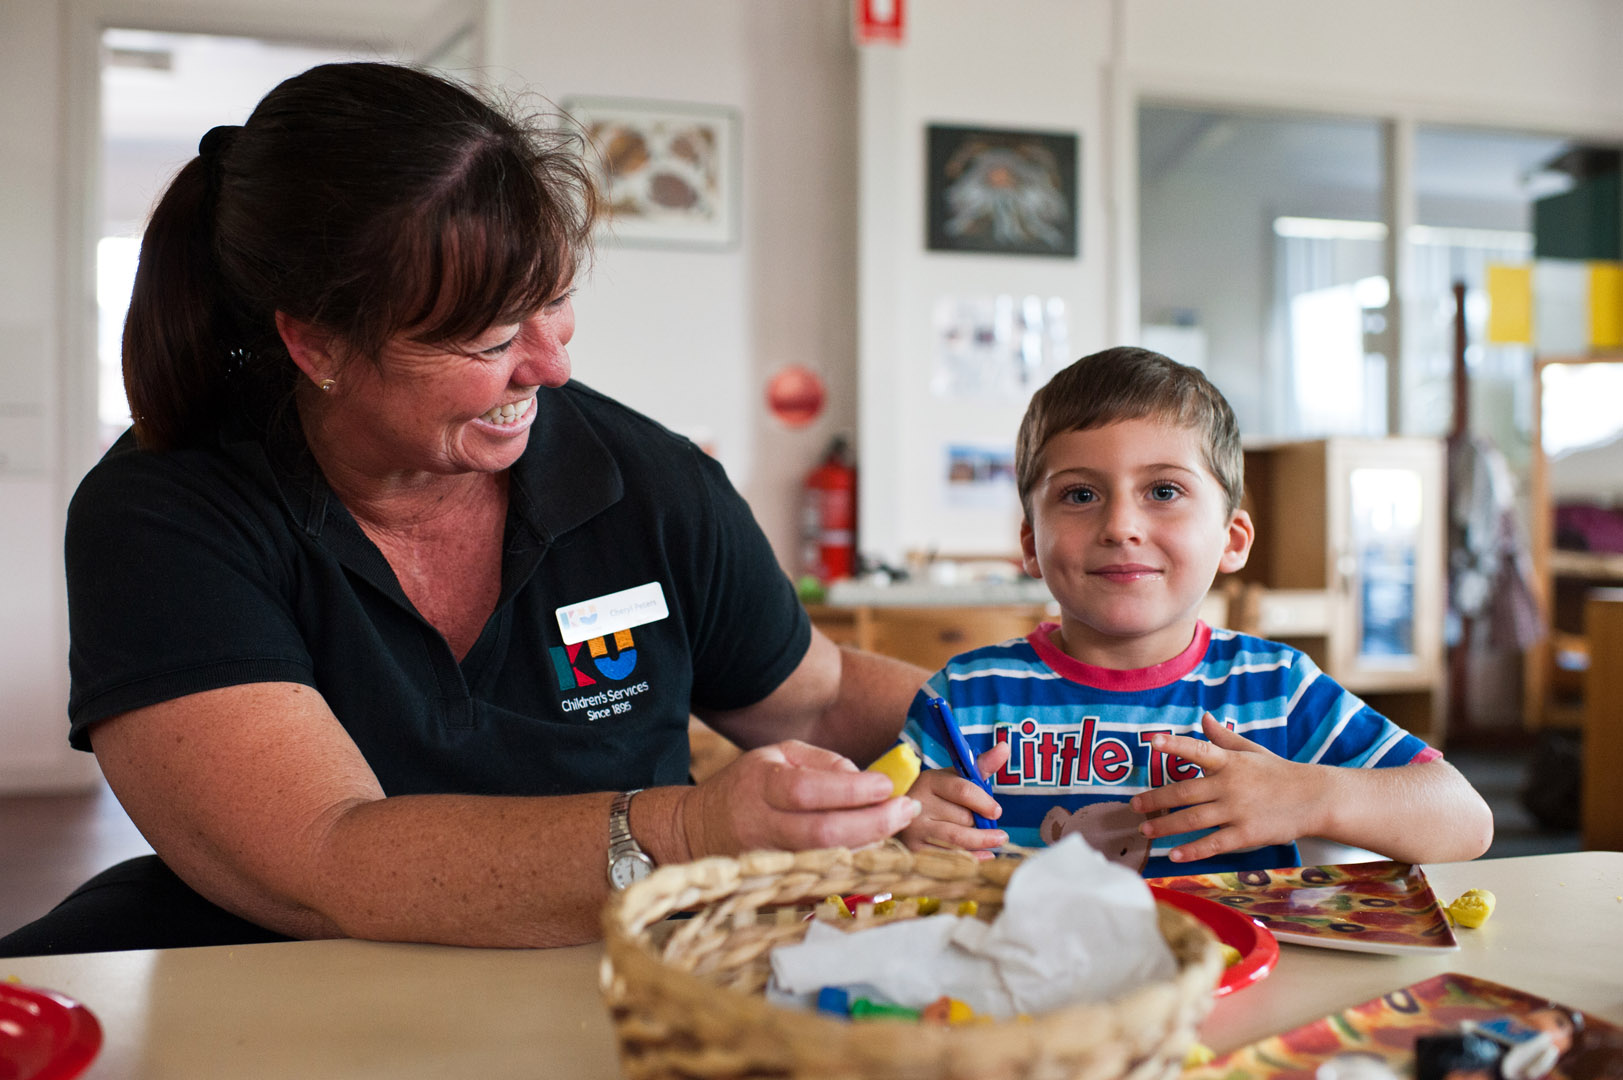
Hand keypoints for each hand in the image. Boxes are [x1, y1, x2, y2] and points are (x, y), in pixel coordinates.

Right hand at [680, 739, 920, 856]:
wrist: (699, 832)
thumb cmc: (749, 785)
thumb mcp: (779, 754)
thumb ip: (825, 762)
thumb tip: (866, 781)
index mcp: (760, 787)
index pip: (808, 792)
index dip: (852, 791)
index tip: (888, 785)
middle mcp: (763, 828)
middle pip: (825, 834)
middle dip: (875, 822)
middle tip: (907, 808)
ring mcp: (770, 865)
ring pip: (830, 862)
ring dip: (872, 845)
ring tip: (896, 822)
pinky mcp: (777, 890)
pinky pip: (826, 880)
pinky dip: (856, 865)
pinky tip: (875, 847)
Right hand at [897, 743, 1008, 859]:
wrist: (898, 815)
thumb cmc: (937, 797)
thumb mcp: (953, 778)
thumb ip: (980, 766)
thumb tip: (1005, 747)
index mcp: (930, 781)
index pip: (962, 790)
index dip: (984, 802)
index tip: (997, 812)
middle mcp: (919, 804)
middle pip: (962, 818)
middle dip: (981, 825)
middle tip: (996, 831)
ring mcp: (914, 828)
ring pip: (956, 840)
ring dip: (982, 843)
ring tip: (998, 842)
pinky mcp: (914, 850)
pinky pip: (949, 857)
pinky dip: (972, 858)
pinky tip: (985, 855)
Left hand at [1128, 713, 1326, 862]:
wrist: (1315, 798)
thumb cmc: (1279, 773)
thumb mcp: (1251, 750)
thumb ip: (1223, 738)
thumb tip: (1205, 717)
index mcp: (1229, 762)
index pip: (1197, 750)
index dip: (1174, 745)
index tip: (1152, 742)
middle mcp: (1229, 785)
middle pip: (1184, 792)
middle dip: (1156, 800)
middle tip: (1134, 806)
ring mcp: (1237, 811)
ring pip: (1193, 820)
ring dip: (1166, 826)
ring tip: (1146, 831)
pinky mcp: (1246, 834)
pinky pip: (1213, 843)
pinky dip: (1192, 850)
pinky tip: (1173, 854)